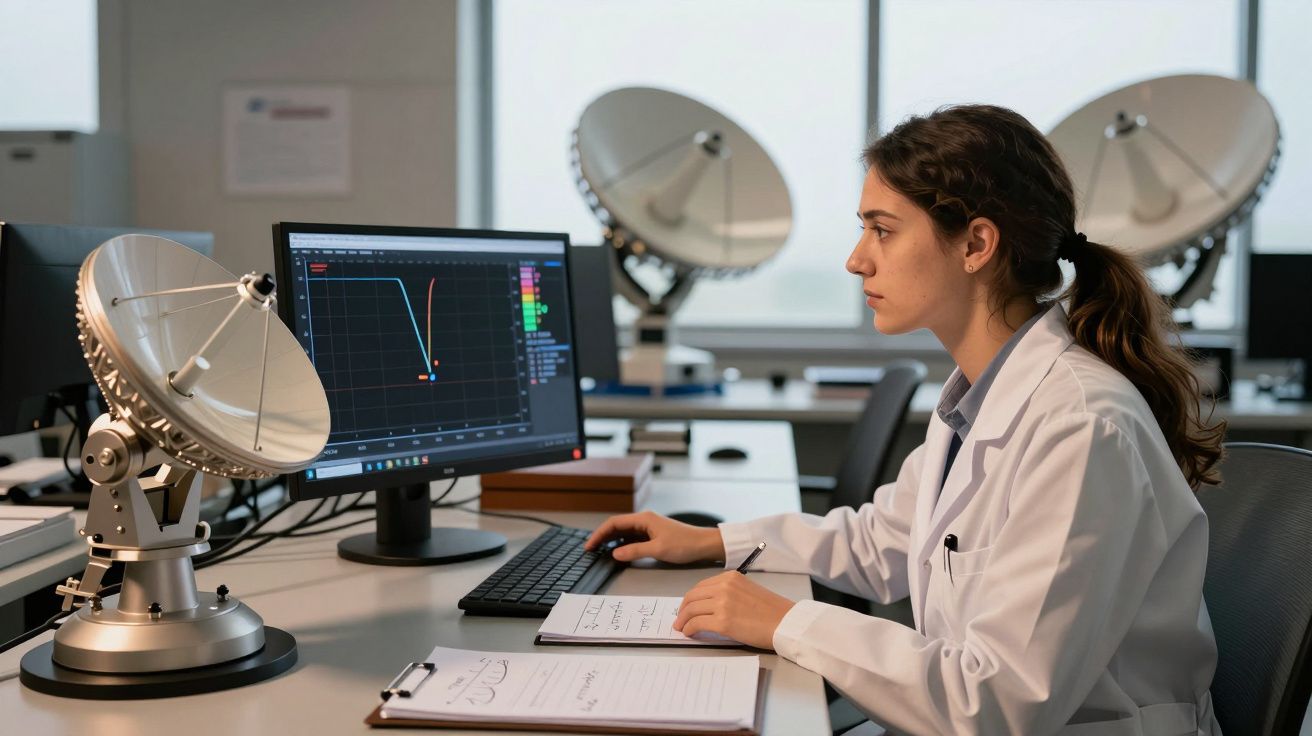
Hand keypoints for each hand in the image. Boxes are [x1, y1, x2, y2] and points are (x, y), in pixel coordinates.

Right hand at [584, 510, 724, 563]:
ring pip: (624, 532)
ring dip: (611, 540)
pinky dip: (622, 544)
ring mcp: (648, 527)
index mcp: (644, 519)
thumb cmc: (685, 544)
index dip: (599, 533)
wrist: (704, 544)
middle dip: (602, 537)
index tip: (590, 545)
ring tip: (599, 551)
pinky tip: (617, 552)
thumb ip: (634, 551)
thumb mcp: (658, 550)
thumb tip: (614, 553)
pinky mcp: (653, 535)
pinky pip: (632, 537)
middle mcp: (644, 520)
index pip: (614, 523)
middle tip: (590, 549)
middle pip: (617, 526)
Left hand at [673, 572, 795, 649]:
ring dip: (683, 620)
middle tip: (679, 620)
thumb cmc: (771, 611)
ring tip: (682, 628)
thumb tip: (708, 606)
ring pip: (691, 609)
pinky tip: (690, 633)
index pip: (701, 587)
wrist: (785, 623)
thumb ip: (728, 593)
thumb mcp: (747, 591)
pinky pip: (696, 623)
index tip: (687, 608)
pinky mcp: (722, 621)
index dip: (690, 599)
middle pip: (692, 596)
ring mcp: (722, 603)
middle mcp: (724, 586)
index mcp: (730, 577)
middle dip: (683, 609)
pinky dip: (689, 628)